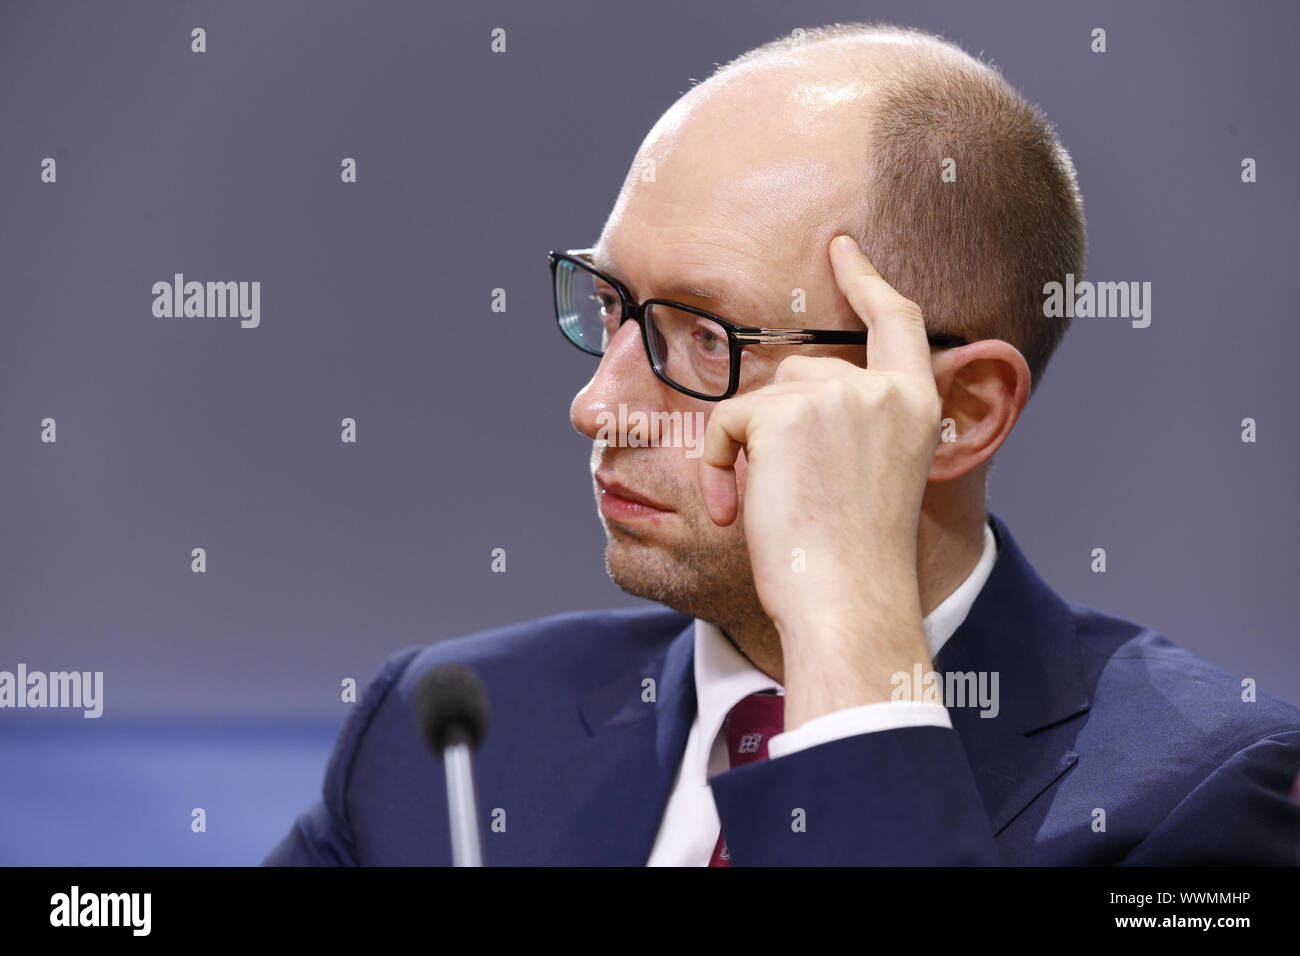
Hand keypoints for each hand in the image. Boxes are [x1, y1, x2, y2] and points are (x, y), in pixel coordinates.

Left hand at [698, 235, 941, 727]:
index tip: (842, 247)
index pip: (898, 320)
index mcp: (917, 404)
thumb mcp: (877, 476)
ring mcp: (836, 397)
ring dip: (747, 449)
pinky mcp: (784, 414)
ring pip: (763, 397)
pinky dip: (717, 464)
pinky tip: (734, 509)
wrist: (847, 603)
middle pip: (804, 372)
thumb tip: (792, 391)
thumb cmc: (857, 559)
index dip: (867, 279)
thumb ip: (857, 423)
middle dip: (777, 425)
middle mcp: (882, 390)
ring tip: (765, 508)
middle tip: (786, 495)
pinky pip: (727, 421)